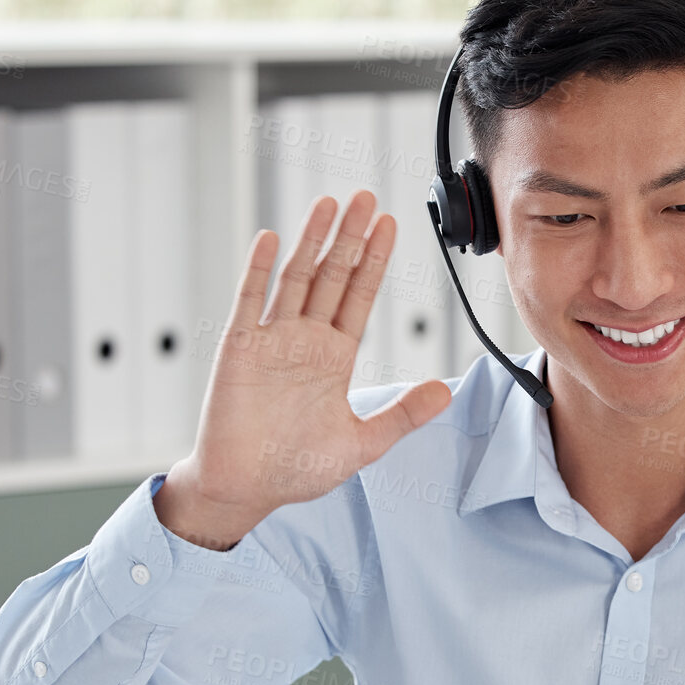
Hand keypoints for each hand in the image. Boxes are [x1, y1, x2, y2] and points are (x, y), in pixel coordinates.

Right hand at [160, 190, 451, 546]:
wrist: (246, 488)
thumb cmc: (297, 468)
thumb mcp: (362, 443)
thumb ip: (403, 415)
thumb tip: (446, 392)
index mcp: (333, 358)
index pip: (359, 297)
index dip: (374, 262)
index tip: (391, 225)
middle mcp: (304, 340)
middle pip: (331, 276)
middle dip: (350, 237)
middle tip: (366, 196)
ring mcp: (270, 340)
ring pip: (295, 278)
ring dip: (312, 240)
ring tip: (330, 204)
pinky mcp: (239, 349)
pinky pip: (250, 302)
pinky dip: (259, 271)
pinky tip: (272, 239)